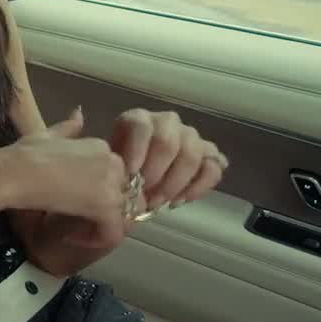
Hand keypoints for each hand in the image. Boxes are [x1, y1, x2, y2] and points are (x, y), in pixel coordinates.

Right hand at [0, 108, 129, 245]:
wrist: (10, 173)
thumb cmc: (21, 154)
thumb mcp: (46, 134)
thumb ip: (67, 128)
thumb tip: (79, 113)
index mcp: (101, 146)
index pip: (113, 177)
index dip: (95, 193)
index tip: (72, 202)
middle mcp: (113, 161)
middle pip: (123, 196)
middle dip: (103, 211)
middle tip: (77, 220)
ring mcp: (112, 183)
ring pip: (121, 215)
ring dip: (100, 226)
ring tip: (75, 232)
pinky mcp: (106, 205)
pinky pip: (114, 232)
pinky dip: (96, 239)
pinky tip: (73, 238)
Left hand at [110, 109, 226, 213]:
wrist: (135, 176)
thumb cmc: (118, 169)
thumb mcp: (108, 163)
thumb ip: (112, 165)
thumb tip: (122, 178)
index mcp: (138, 119)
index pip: (141, 126)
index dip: (136, 150)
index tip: (130, 173)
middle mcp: (167, 122)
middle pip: (168, 142)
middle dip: (156, 173)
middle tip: (143, 195)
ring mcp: (191, 137)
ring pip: (192, 154)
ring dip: (175, 183)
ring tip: (158, 202)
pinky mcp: (208, 155)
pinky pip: (213, 169)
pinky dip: (198, 188)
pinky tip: (178, 201)